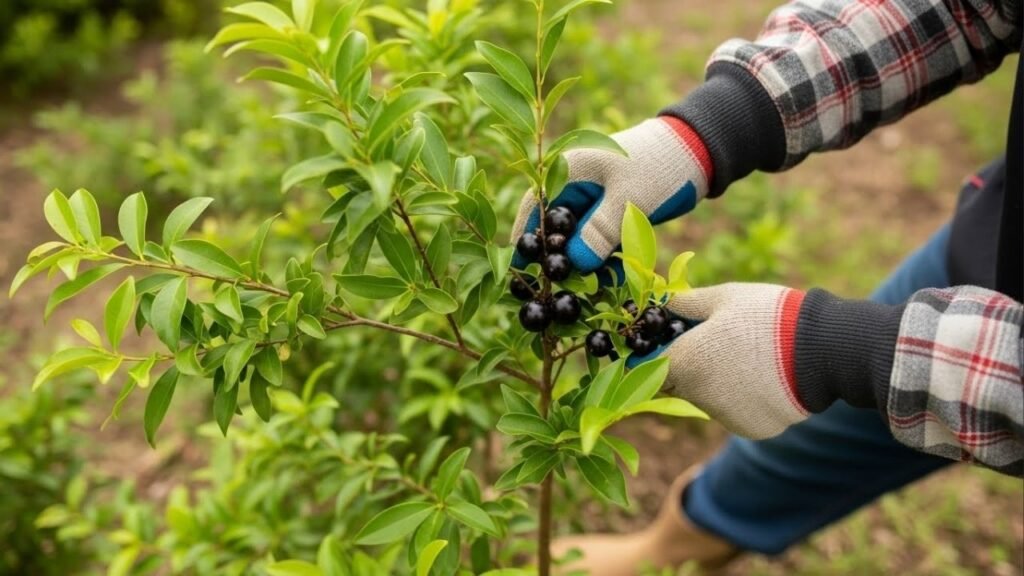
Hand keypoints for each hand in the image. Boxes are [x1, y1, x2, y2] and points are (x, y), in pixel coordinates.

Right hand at [510, 116, 712, 272]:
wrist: (696, 155)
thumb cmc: (659, 164)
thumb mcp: (629, 197)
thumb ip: (601, 229)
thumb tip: (575, 263)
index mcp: (567, 171)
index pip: (535, 209)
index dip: (528, 241)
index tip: (525, 272)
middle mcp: (574, 188)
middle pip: (555, 230)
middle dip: (561, 260)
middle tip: (563, 291)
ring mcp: (593, 204)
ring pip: (578, 241)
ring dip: (585, 266)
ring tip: (593, 292)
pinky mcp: (611, 217)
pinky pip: (600, 245)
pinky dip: (605, 262)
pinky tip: (614, 282)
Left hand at [646, 283, 810, 438]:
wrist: (820, 350)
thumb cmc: (767, 316)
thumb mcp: (724, 297)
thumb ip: (686, 303)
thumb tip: (665, 302)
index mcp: (685, 362)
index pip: (650, 367)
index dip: (657, 354)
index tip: (670, 342)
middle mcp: (698, 396)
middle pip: (678, 384)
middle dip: (688, 366)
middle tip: (717, 344)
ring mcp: (724, 417)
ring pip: (707, 399)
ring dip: (716, 383)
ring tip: (748, 357)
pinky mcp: (750, 430)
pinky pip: (735, 412)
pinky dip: (742, 398)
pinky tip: (763, 377)